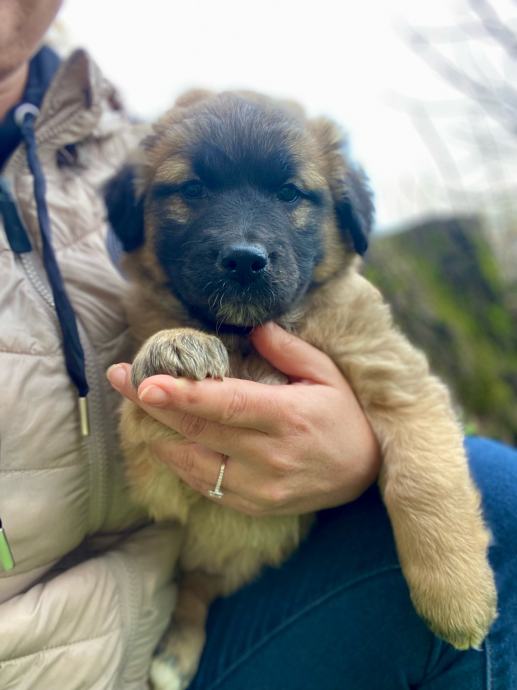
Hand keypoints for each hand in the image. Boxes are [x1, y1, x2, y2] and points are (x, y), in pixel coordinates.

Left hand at [107, 322, 380, 515]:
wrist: (366, 472)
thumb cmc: (346, 416)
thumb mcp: (327, 374)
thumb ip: (289, 349)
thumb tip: (254, 327)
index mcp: (288, 416)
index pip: (227, 405)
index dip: (183, 395)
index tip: (146, 383)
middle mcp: (270, 456)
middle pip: (199, 430)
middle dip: (153, 404)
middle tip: (120, 378)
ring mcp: (260, 488)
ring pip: (193, 463)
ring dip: (159, 434)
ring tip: (137, 407)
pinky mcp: (254, 506)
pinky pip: (206, 486)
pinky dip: (181, 462)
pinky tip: (166, 440)